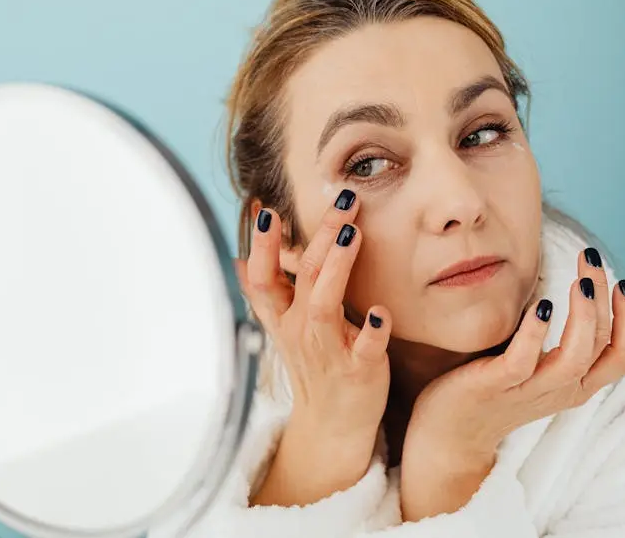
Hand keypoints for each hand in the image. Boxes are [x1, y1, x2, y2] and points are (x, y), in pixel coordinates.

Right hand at [234, 190, 391, 505]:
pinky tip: (381, 312)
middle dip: (319, 235)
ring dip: (336, 268)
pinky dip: (370, 331)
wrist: (332, 426)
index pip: (262, 277)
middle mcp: (300, 330)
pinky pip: (363, 349)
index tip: (267, 210)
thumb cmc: (315, 366)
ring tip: (352, 234)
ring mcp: (328, 350)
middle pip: (302, 276)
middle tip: (341, 199)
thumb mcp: (283, 326)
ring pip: (324, 304)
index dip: (261, 245)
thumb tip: (243, 253)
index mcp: (282, 317)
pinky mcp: (359, 370)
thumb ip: (269, 289)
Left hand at [400, 247, 624, 519]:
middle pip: (603, 347)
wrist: (447, 432)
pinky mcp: (494, 386)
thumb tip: (564, 290)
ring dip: (584, 316)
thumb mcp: (535, 367)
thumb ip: (553, 342)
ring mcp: (528, 390)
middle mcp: (559, 390)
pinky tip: (541, 305)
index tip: (621, 283)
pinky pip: (522, 361)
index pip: (624, 355)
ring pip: (575, 358)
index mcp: (574, 384)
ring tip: (580, 282)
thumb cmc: (491, 388)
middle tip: (592, 260)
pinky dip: (535, 332)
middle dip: (605, 299)